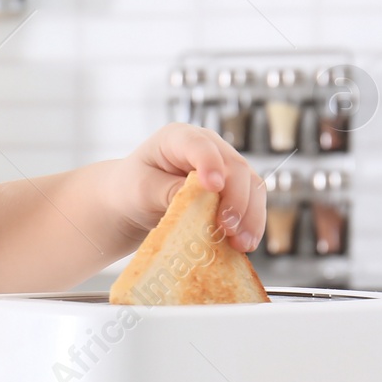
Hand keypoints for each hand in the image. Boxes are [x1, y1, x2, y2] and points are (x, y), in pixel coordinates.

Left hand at [117, 123, 266, 251]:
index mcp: (178, 137)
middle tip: (229, 228)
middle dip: (236, 199)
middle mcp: (207, 148)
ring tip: (242, 243)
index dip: (210, 163)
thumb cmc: (130, 189)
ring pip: (250, 186)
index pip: (199, 145)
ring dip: (250, 216)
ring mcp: (223, 168)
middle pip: (234, 167)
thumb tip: (201, 199)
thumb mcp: (141, 190)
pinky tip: (245, 244)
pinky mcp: (232, 190)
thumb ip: (168, 191)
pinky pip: (251, 204)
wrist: (130, 203)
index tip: (214, 186)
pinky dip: (251, 224)